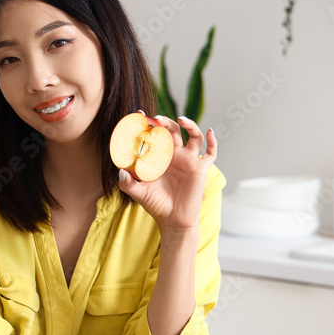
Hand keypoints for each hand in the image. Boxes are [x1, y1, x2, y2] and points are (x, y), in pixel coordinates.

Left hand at [117, 116, 217, 234]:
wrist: (174, 220)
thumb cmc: (156, 205)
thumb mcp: (140, 193)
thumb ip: (128, 184)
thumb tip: (121, 172)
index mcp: (160, 157)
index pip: (155, 135)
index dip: (149, 124)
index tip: (140, 114)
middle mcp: (175, 155)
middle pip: (173, 131)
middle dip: (166, 122)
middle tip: (157, 119)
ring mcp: (189, 160)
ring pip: (193, 136)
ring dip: (189, 125)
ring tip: (181, 119)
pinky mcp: (200, 168)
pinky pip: (210, 152)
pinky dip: (212, 141)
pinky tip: (210, 131)